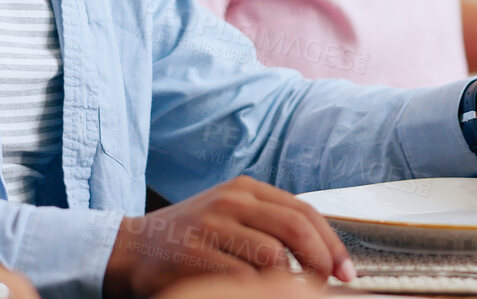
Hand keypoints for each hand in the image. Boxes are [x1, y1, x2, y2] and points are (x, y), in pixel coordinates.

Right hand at [104, 176, 352, 297]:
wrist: (130, 248)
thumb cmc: (190, 238)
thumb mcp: (233, 218)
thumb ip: (271, 226)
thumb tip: (324, 255)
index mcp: (247, 188)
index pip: (304, 212)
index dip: (331, 244)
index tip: (345, 272)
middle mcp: (231, 199)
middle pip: (295, 228)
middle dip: (321, 260)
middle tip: (327, 286)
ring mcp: (211, 224)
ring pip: (273, 253)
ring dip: (291, 281)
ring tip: (290, 293)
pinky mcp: (194, 252)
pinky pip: (241, 276)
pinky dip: (258, 289)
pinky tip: (257, 294)